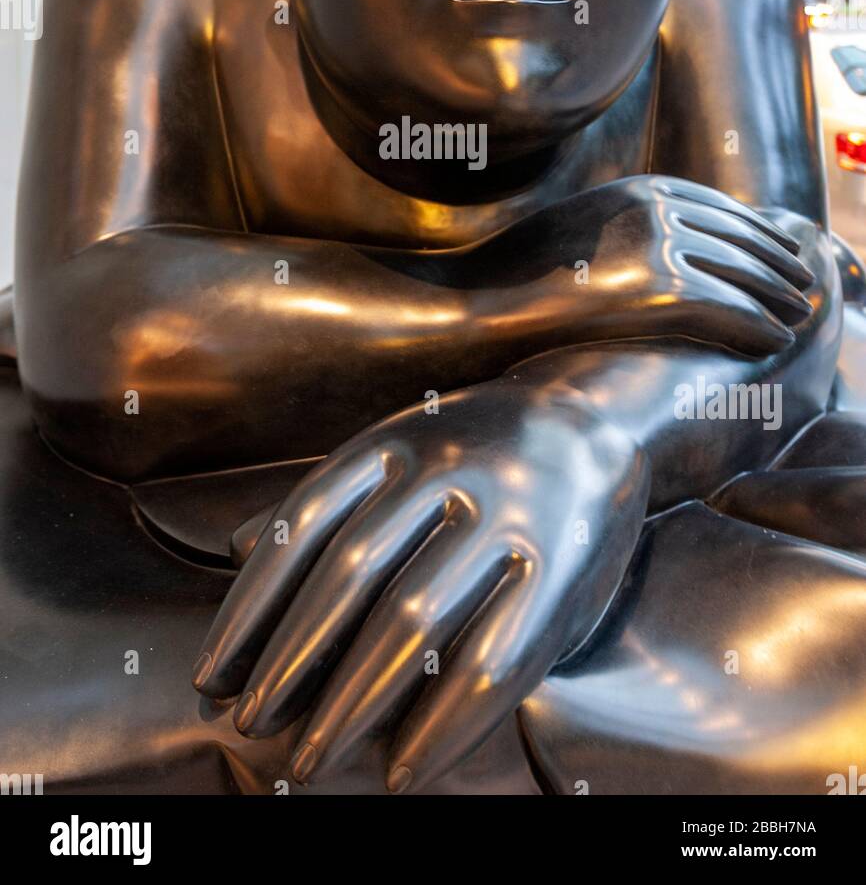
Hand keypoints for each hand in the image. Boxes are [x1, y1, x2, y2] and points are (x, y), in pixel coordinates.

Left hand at [192, 381, 648, 791]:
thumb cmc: (472, 448)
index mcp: (393, 442)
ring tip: (308, 759)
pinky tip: (401, 769)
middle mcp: (446, 472)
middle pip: (349, 578)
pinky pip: (492, 661)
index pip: (301, 529)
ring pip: (412, 620)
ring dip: (352, 701)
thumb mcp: (397, 449)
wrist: (594, 416)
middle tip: (250, 725)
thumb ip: (327, 498)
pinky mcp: (560, 570)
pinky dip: (440, 725)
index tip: (212, 676)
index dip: (248, 609)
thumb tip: (230, 547)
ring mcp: (507, 517)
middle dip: (291, 662)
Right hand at [486, 175, 814, 357]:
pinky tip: (775, 340)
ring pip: (740, 274)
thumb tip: (674, 244)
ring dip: (776, 296)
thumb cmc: (518, 279)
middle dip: (776, 263)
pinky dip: (757, 326)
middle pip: (737, 237)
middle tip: (803, 284)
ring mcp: (656, 244)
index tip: (780, 253)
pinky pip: (727, 309)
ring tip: (798, 314)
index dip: (757, 234)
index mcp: (637, 189)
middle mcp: (653, 206)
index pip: (720, 208)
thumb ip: (629, 228)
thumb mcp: (581, 231)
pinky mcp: (656, 289)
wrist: (475, 306)